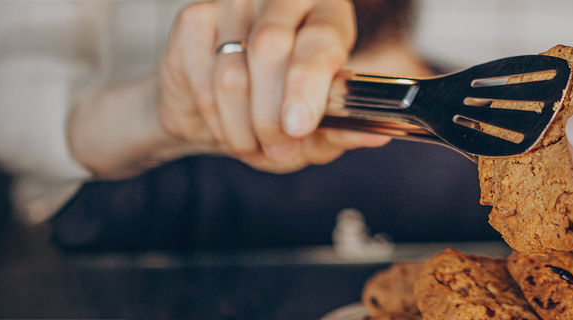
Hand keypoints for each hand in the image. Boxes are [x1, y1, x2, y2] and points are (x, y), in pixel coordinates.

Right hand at [156, 0, 388, 172]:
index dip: (308, 82)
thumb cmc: (283, 114)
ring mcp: (236, 4)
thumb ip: (346, 130)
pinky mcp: (195, 18)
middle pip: (271, 49)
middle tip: (280, 147)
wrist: (222, 117)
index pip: (320, 38)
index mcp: (328, 13)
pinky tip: (228, 124)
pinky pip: (201, 81)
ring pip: (232, 74)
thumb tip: (378, 137)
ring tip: (256, 143)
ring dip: (243, 126)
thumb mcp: (322, 129)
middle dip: (272, 115)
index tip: (299, 125)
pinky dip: (216, 118)